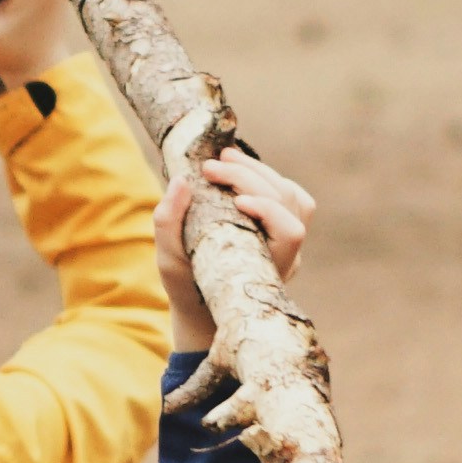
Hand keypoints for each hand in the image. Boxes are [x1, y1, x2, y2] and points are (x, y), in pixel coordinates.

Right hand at [155, 149, 317, 360]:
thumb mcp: (169, 259)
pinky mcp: (284, 228)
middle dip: (250, 178)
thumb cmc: (186, 284)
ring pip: (293, 197)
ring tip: (226, 158)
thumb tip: (181, 180)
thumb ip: (168, 222)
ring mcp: (290, 244)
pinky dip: (269, 178)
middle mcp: (287, 258)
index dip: (269, 209)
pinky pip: (291, 196)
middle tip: (212, 166)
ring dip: (260, 171)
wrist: (204, 303)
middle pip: (287, 205)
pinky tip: (242, 170)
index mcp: (267, 271)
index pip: (290, 233)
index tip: (234, 199)